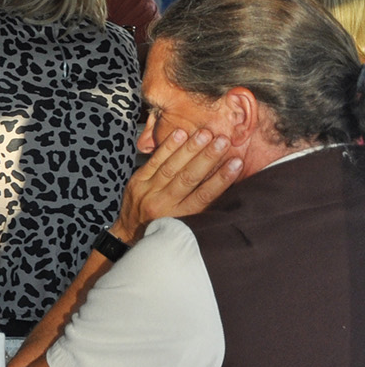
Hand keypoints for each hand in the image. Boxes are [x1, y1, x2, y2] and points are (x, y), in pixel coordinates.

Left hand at [114, 127, 242, 243]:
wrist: (129, 233)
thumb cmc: (164, 227)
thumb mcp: (186, 223)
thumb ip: (204, 207)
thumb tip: (232, 186)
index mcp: (179, 217)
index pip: (204, 195)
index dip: (222, 178)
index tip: (237, 163)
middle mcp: (162, 204)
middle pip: (188, 178)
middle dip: (207, 158)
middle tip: (223, 141)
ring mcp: (147, 192)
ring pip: (172, 167)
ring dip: (190, 148)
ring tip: (206, 134)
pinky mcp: (136, 182)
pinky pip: (154, 161)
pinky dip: (167, 147)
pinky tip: (180, 134)